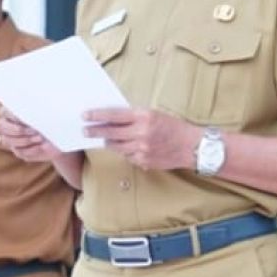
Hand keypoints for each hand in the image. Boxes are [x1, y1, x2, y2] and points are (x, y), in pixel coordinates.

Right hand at [0, 107, 63, 161]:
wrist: (60, 136)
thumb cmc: (51, 118)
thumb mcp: (45, 112)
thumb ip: (36, 110)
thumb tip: (33, 110)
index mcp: (11, 112)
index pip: (4, 112)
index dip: (12, 115)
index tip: (25, 118)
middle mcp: (7, 125)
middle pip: (1, 127)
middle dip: (17, 129)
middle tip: (33, 130)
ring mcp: (11, 139)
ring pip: (9, 140)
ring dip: (25, 140)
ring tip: (40, 137)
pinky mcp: (18, 151)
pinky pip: (20, 152)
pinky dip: (32, 149)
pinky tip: (42, 146)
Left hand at [83, 107, 200, 169]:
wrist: (192, 146)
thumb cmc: (173, 127)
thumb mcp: (154, 114)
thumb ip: (134, 116)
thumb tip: (112, 118)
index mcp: (144, 116)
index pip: (114, 115)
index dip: (97, 115)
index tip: (85, 115)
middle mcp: (141, 132)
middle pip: (111, 132)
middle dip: (95, 131)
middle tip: (85, 130)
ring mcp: (142, 149)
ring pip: (116, 146)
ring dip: (108, 142)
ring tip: (103, 138)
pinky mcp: (143, 161)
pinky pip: (127, 156)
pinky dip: (124, 151)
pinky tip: (126, 147)